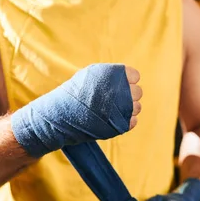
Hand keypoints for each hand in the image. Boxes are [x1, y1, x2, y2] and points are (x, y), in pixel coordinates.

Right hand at [11, 63, 141, 156]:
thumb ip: (109, 75)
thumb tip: (127, 77)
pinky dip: (126, 121)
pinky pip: (133, 121)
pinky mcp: (120, 125)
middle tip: (115, 100)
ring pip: (137, 107)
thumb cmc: (74, 94)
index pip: (134, 75)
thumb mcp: (89, 76)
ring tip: (112, 111)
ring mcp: (122, 109)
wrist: (62, 116)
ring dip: (128, 109)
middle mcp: (121, 91)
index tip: (118, 86)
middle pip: (137, 92)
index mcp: (113, 75)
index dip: (127, 80)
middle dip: (128, 95)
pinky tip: (113, 120)